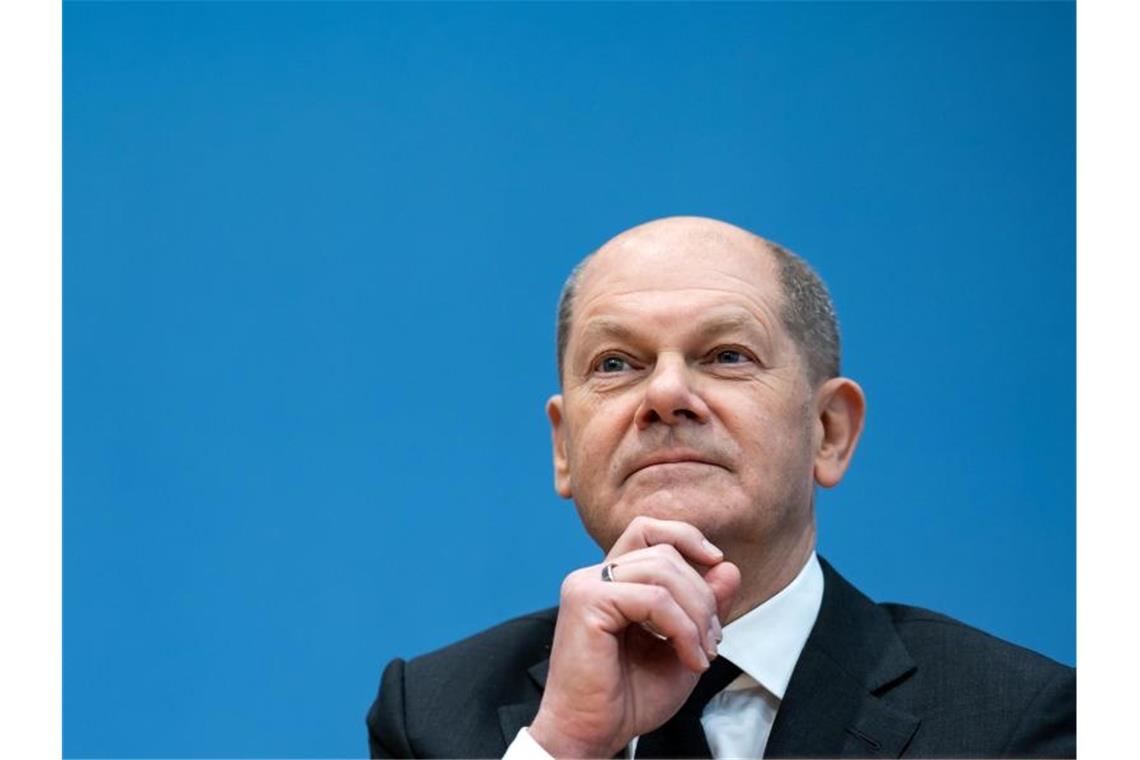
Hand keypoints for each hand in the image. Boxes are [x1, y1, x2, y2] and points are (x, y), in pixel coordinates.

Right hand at [528, 516, 740, 757]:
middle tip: (713, 641)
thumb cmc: (628, 699)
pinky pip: (653, 599)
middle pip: (666, 553)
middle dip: (703, 595)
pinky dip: (682, 628)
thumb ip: (703, 607)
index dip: (686, 537)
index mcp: (612, 582)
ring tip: (702, 653)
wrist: (592, 736)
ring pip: (663, 571)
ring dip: (696, 613)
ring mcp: (587, 585)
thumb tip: (729, 567)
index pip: (648, 531)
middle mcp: (595, 577)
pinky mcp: (586, 602)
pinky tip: (688, 657)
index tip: (716, 563)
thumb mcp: (682, 646)